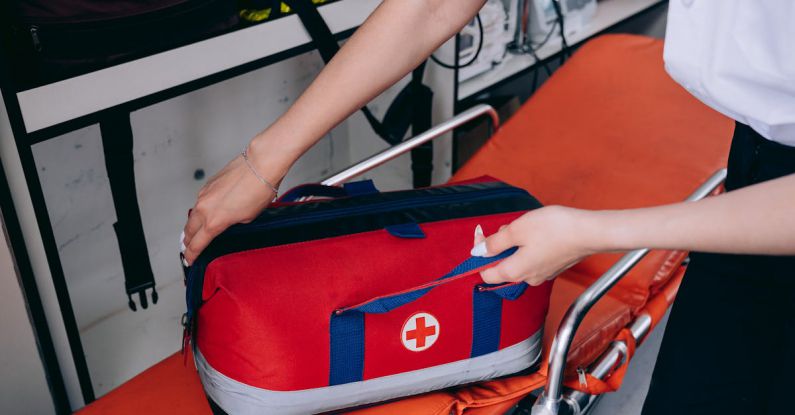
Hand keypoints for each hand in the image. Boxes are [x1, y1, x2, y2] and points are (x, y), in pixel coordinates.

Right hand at [182, 141, 287, 265]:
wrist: (260, 165)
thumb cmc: (259, 190)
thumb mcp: (248, 217)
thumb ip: (232, 224)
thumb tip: (227, 223)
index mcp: (214, 222)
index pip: (196, 244)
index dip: (192, 254)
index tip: (190, 260)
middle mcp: (204, 209)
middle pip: (188, 231)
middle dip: (188, 242)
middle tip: (189, 248)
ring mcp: (204, 195)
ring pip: (192, 215)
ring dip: (193, 225)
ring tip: (195, 233)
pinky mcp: (207, 185)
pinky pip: (200, 202)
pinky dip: (201, 210)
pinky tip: (207, 213)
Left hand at [471, 206, 597, 285]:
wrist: (589, 232)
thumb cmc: (554, 229)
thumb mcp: (516, 230)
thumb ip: (494, 243)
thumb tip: (478, 252)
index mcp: (514, 272)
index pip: (485, 273)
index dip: (480, 254)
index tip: (483, 235)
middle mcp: (527, 279)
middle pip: (502, 265)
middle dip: (500, 245)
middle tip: (509, 226)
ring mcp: (542, 274)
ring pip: (518, 260)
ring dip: (516, 243)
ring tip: (526, 226)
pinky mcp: (553, 267)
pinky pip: (532, 258)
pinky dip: (530, 246)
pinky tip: (538, 232)